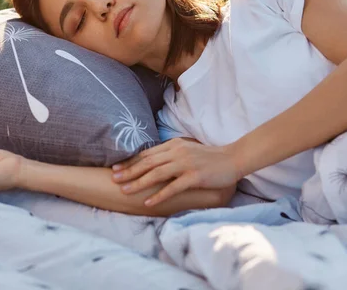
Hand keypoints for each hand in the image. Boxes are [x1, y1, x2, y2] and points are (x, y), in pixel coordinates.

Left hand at [111, 137, 242, 206]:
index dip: (130, 161)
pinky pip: (173, 187)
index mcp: (174, 145)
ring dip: (139, 183)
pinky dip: (159, 195)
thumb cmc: (209, 157)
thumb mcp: (187, 150)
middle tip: (114, 179)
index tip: (116, 168)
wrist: (232, 159)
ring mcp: (185, 164)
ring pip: (156, 174)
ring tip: (125, 191)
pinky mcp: (194, 177)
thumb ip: (171, 153)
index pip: (147, 153)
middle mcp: (177, 152)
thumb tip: (153, 161)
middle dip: (129, 171)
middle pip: (148, 163)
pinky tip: (148, 202)